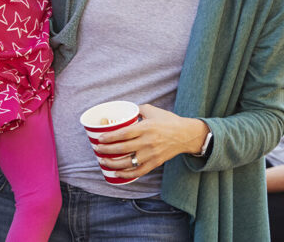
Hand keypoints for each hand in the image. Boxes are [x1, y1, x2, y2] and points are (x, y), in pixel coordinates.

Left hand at [94, 105, 208, 178]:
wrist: (186, 135)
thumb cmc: (168, 121)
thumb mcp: (152, 110)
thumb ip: (137, 109)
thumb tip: (124, 110)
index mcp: (146, 128)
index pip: (123, 134)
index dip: (110, 137)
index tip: (100, 139)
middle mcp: (148, 142)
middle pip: (122, 149)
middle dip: (107, 150)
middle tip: (97, 149)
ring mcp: (151, 154)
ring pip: (128, 162)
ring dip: (113, 163)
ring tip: (103, 161)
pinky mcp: (155, 163)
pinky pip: (138, 171)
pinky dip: (126, 174)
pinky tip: (116, 173)